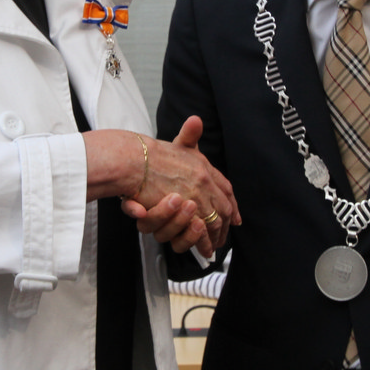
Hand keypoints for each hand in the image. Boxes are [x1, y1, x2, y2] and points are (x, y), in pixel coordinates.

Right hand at [88, 117, 238, 255]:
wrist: (133, 160)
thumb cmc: (149, 153)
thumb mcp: (173, 140)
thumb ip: (188, 135)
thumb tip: (197, 120)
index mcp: (203, 165)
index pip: (226, 187)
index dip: (232, 204)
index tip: (236, 217)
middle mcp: (204, 179)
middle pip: (224, 207)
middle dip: (225, 225)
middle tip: (224, 237)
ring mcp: (195, 195)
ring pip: (212, 221)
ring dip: (214, 235)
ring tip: (215, 244)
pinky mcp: (183, 209)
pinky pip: (197, 231)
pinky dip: (202, 241)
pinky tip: (206, 249)